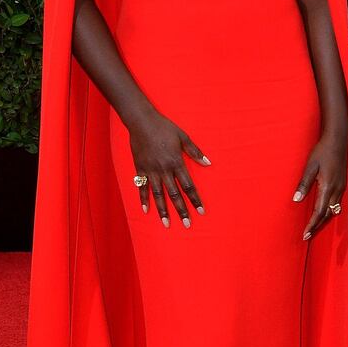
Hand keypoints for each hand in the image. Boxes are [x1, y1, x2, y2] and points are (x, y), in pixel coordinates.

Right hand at [128, 107, 209, 227]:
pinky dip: (143, 199)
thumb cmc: (164, 127)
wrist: (142, 122)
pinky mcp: (140, 169)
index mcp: (176, 162)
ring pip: (158, 195)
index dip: (195, 199)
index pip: (188, 186)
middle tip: (187, 224)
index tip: (200, 211)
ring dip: (163, 210)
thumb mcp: (183, 137)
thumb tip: (208, 163)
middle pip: (174, 194)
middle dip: (182, 210)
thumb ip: (195, 152)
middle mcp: (164, 170)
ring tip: (167, 224)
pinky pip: (142, 187)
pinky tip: (146, 210)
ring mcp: (151, 171)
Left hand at [293, 131, 347, 240]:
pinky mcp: (343, 184)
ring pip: (333, 210)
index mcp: (328, 187)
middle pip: (327, 215)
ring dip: (324, 220)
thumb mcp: (310, 167)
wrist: (338, 140)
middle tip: (307, 236)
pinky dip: (330, 212)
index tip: (305, 234)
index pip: (319, 212)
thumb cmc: (322, 151)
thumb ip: (303, 184)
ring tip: (314, 228)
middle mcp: (337, 190)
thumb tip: (296, 199)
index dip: (312, 224)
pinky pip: (337, 203)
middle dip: (317, 226)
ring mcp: (342, 187)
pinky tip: (324, 213)